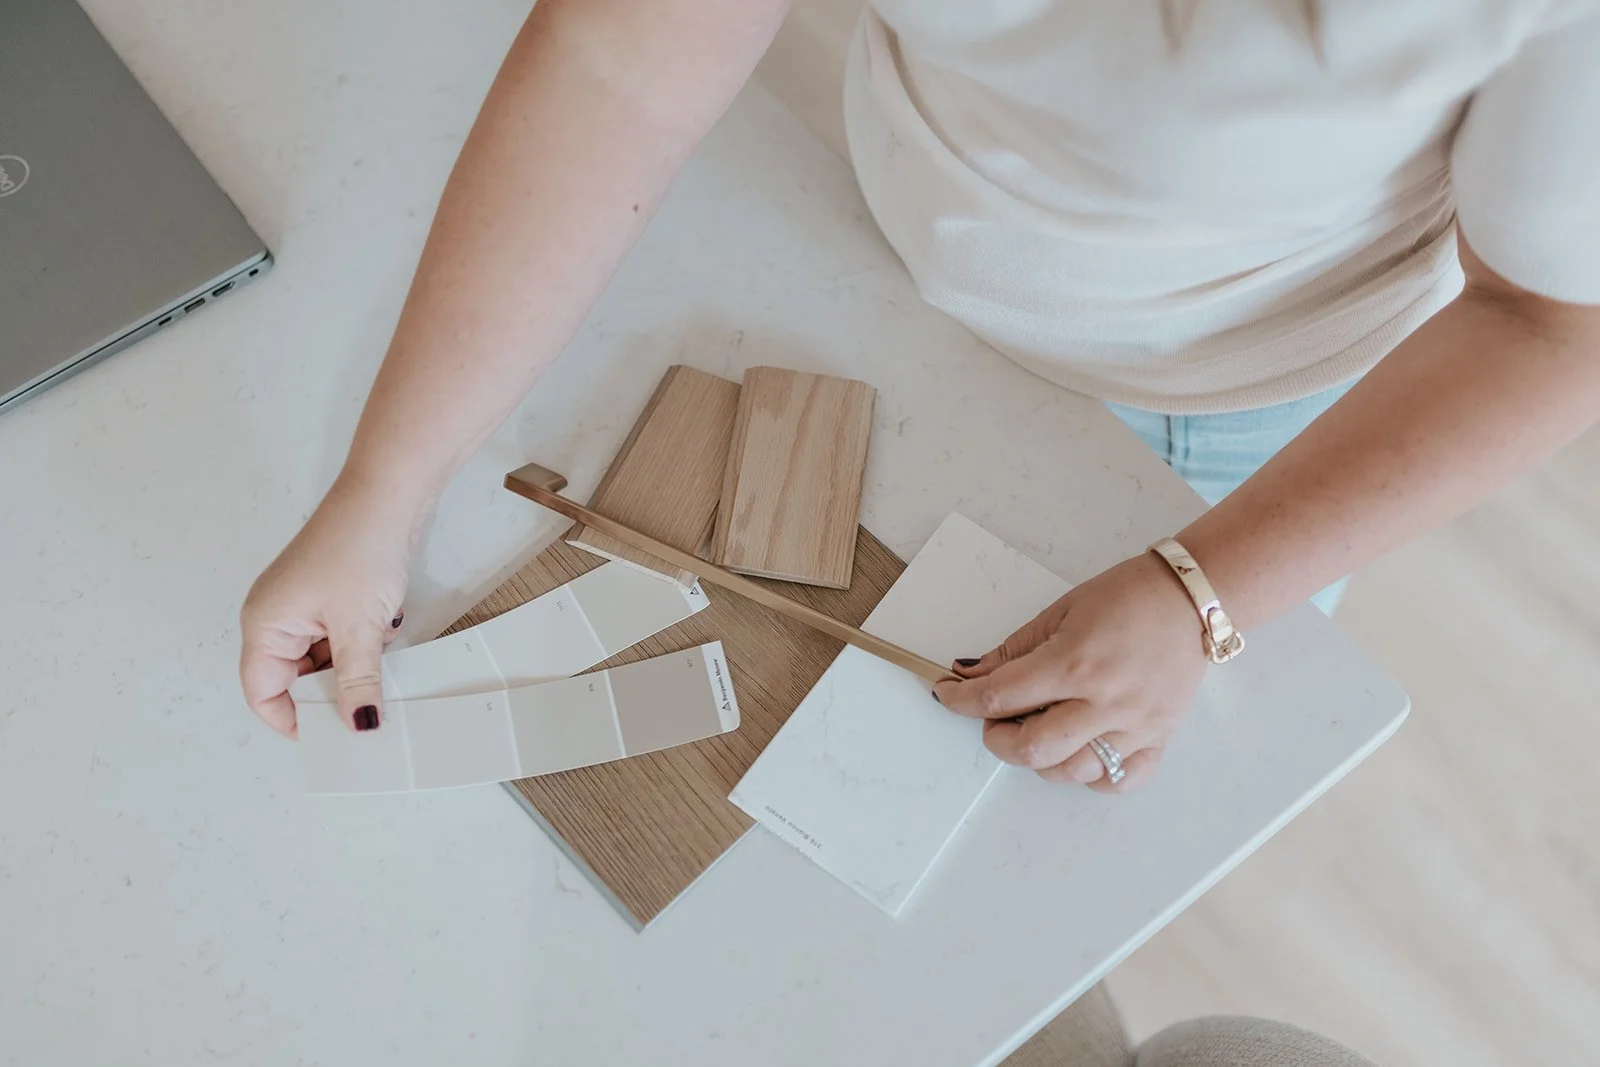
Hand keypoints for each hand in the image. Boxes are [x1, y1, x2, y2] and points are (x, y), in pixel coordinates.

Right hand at [239, 478, 422, 737]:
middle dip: (329, 693)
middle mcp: (276, 617)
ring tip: (380, 669)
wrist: (388, 496)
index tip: (331, 740)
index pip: (263, 692)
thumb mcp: (358, 629)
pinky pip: (341, 637)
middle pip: (295, 678)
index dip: (293, 720)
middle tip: (365, 713)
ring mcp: (305, 605)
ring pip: (323, 659)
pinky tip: (384, 637)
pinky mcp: (332, 595)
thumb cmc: (358, 549)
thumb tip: (359, 724)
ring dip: (352, 667)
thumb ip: (356, 682)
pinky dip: (362, 645)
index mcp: (264, 626)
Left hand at [932, 552, 1207, 791]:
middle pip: (1032, 749)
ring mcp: (1134, 726)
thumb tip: (971, 674)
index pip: (998, 697)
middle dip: (997, 739)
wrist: (1190, 600)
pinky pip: (1118, 780)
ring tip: (1039, 729)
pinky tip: (1080, 750)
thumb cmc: (1126, 597)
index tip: (947, 696)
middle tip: (996, 718)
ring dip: (1040, 759)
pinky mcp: (1158, 739)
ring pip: (1071, 772)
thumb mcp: (1060, 611)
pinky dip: (1091, 776)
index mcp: (1074, 664)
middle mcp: (1103, 703)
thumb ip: (1014, 650)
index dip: (960, 700)